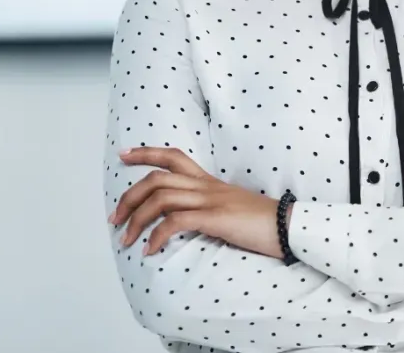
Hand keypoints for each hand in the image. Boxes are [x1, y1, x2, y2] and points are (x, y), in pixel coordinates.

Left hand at [109, 147, 284, 258]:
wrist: (290, 227)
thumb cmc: (264, 223)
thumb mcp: (232, 210)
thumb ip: (210, 209)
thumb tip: (186, 222)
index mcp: (211, 182)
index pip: (174, 156)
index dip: (146, 153)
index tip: (123, 154)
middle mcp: (207, 186)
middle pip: (157, 178)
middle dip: (129, 196)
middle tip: (114, 218)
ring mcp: (211, 200)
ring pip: (161, 198)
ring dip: (136, 219)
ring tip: (126, 239)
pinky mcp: (215, 218)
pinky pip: (175, 222)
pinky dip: (157, 236)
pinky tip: (150, 250)